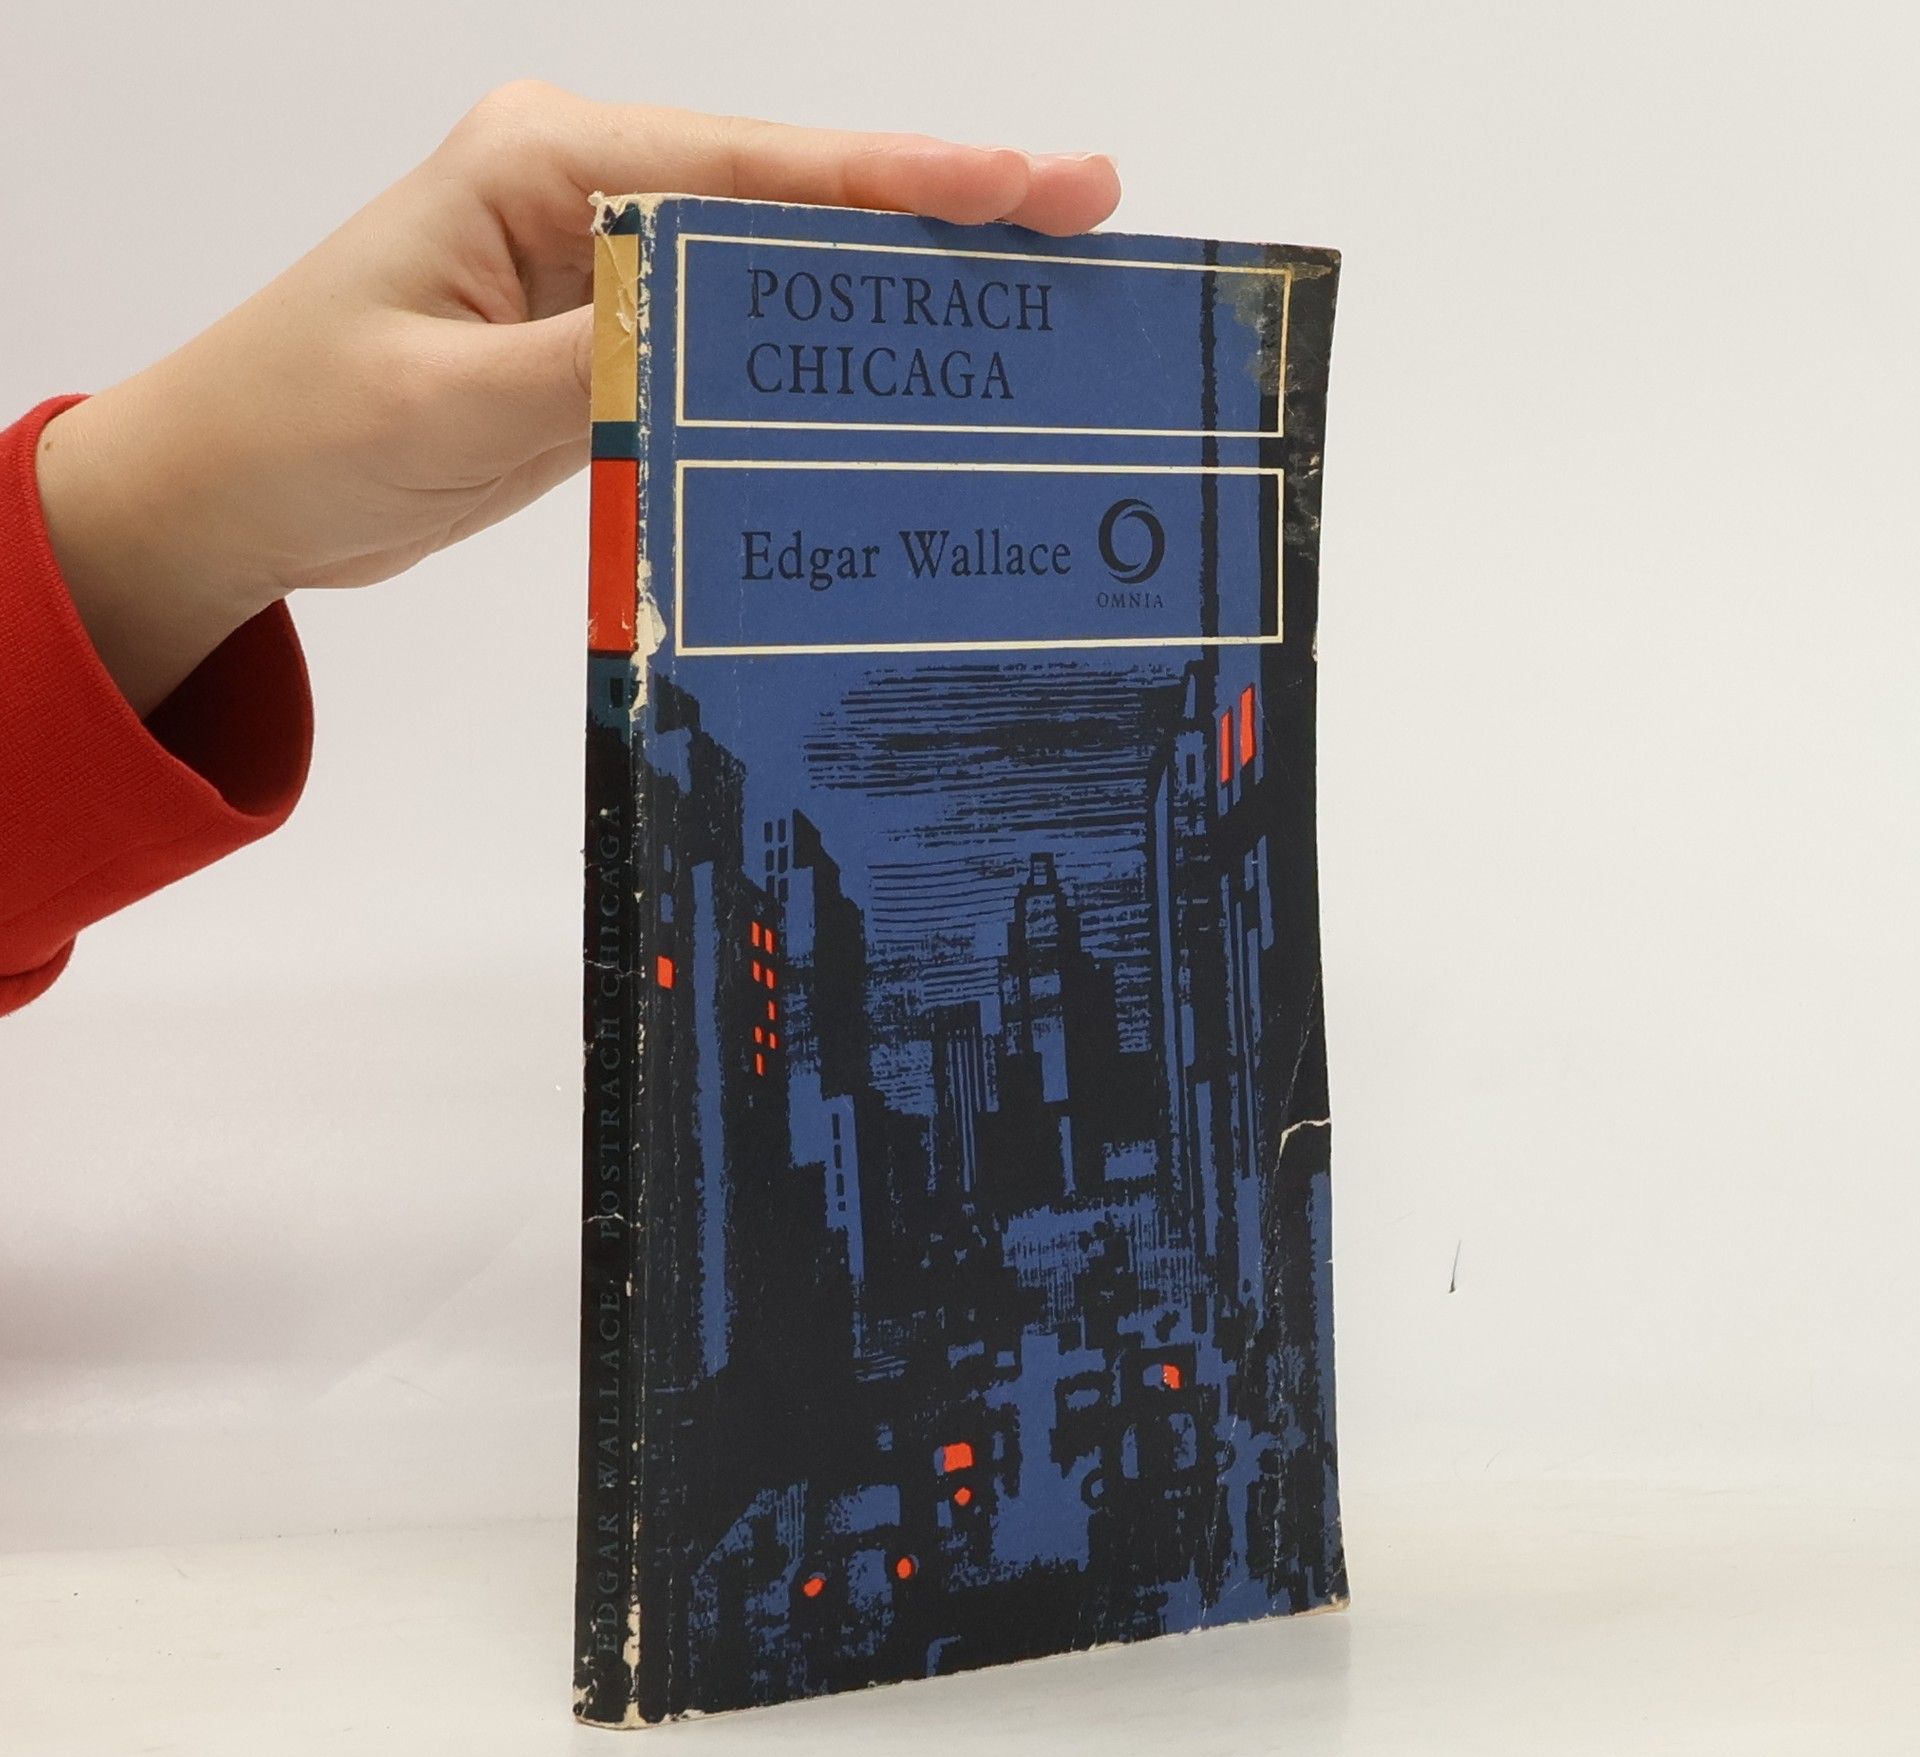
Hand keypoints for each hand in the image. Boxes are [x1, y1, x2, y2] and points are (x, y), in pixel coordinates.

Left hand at [33, 83, 1120, 715]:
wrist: (230, 486)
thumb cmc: (305, 425)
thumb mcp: (454, 402)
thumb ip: (605, 365)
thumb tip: (739, 345)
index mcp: (546, 165)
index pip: (753, 170)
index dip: (900, 182)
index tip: (1029, 186)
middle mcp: (584, 190)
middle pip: (790, 198)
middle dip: (934, 213)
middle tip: (1083, 220)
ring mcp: (598, 263)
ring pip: (773, 267)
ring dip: (889, 284)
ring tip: (1026, 296)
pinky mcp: (602, 337)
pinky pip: (731, 335)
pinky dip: (814, 352)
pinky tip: (895, 369)